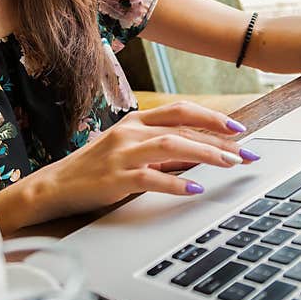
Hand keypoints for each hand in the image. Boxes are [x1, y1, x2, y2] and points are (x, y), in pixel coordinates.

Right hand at [24, 101, 260, 221]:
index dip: (212, 117)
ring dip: (205, 154)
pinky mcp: (115, 179)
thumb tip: (201, 154)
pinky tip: (195, 188)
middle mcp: (130, 132)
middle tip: (246, 153)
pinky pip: (151, 178)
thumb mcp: (129, 151)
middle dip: (219, 140)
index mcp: (135, 122)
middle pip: (183, 128)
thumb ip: (161, 150)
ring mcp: (122, 154)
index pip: (181, 111)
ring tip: (230, 164)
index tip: (239, 129)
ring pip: (171, 146)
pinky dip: (176, 182)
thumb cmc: (96, 170)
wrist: (54, 186)